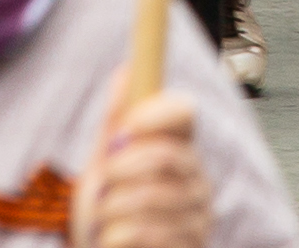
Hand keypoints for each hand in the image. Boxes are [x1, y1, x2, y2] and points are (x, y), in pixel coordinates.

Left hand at [75, 90, 211, 247]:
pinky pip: (152, 234)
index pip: (185, 111)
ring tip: (101, 215)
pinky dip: (117, 236)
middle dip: (120, 167)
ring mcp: (198, 216)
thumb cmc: (107, 206)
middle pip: (165, 154)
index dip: (154, 114)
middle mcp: (196, 178)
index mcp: (180, 146)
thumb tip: (126, 69)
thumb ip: (116, 120)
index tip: (123, 129)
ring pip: (152, 196)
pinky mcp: (192, 246)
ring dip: (112, 207)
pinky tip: (110, 238)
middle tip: (100, 181)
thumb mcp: (104, 162)